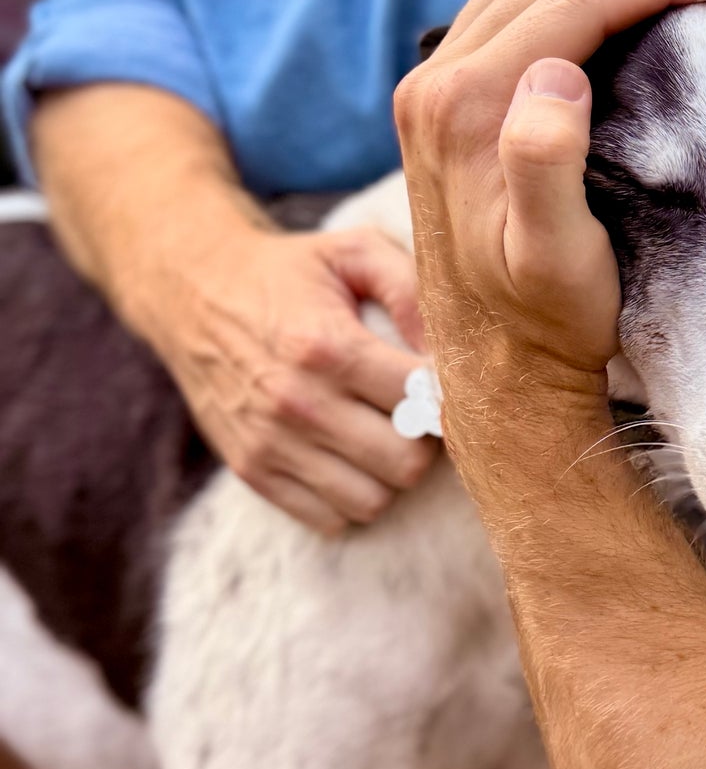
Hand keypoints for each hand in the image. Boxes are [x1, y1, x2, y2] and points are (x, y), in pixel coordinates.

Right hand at [140, 217, 436, 535]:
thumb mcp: (352, 250)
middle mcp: (296, 402)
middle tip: (413, 415)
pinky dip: (349, 497)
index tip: (439, 383)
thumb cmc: (287, 272)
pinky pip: (329, 518)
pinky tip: (347, 458)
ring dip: (388, 474)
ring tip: (380, 435)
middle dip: (423, 441)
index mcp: (326, 346)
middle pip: (405, 462)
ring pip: (371, 500)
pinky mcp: (251, 470)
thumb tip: (450, 351)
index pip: (422, 400)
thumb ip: (411, 289)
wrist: (192, 293)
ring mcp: (270, 443)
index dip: (444, 395)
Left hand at [395, 0, 705, 407]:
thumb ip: (544, 164)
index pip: (571, 3)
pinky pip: (506, 15)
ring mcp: (431, 93)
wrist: (500, 369)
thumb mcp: (554, 257)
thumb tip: (557, 71)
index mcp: (463, 105)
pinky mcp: (442, 109)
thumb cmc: (547, 320)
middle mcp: (434, 85)